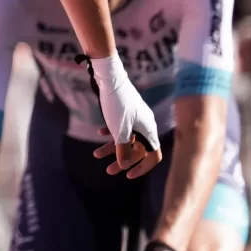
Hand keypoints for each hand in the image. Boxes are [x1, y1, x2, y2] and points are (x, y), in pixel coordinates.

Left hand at [85, 53, 162, 177]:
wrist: (109, 76)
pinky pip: (121, 127)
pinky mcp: (126, 111)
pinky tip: (100, 132)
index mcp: (148, 130)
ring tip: (96, 155)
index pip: (154, 155)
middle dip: (122, 160)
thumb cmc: (117, 103)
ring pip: (126, 138)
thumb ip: (123, 149)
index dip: (143, 167)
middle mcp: (145, 125)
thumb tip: (124, 165)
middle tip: (108, 171)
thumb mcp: (119, 130)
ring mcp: (135, 117)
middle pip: (137, 150)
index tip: (129, 175)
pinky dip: (110, 132)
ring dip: (112, 148)